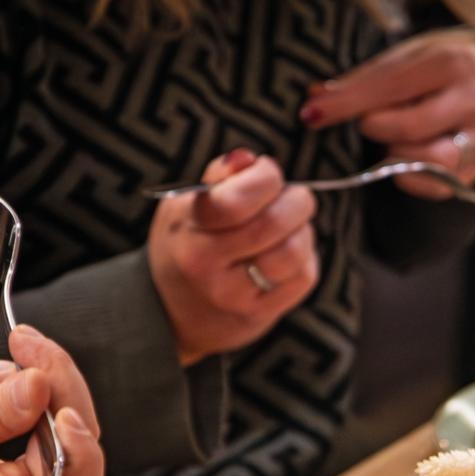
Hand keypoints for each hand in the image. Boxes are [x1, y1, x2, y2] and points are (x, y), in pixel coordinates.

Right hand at [0, 325, 104, 475]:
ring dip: (49, 391)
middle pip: (77, 460)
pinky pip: (54, 442)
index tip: (64, 412)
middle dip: (59, 393)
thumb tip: (38, 386)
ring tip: (6, 361)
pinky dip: (39, 404)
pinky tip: (11, 378)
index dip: (80, 461)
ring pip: (70, 444)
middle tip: (27, 344)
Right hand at [149, 149, 320, 365]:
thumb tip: (248, 160)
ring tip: (289, 229)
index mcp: (187, 229)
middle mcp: (206, 266)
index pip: (235, 201)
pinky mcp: (260, 315)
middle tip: (293, 197)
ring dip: (302, 232)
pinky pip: (303, 277)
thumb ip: (219, 177)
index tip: (267, 173)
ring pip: (293, 252)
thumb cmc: (187, 244)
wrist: (170, 312)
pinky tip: (287, 256)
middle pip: (273, 224)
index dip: (265, 177)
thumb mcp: (186, 205)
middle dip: (296, 200)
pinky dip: (304, 259)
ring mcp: (233, 296)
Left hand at [300, 30, 474, 199]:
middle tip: (368, 125)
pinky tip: (405, 165)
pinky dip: (414, 180)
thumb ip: (361, 82)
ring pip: (434, 162)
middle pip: (412, 129)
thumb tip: (314, 102)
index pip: (391, 88)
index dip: (348, 104)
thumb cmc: (434, 70)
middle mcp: (474, 101)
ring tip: (393, 144)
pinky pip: (441, 187)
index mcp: (451, 64)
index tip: (312, 115)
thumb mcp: (402, 61)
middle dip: (378, 130)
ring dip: (399, 157)